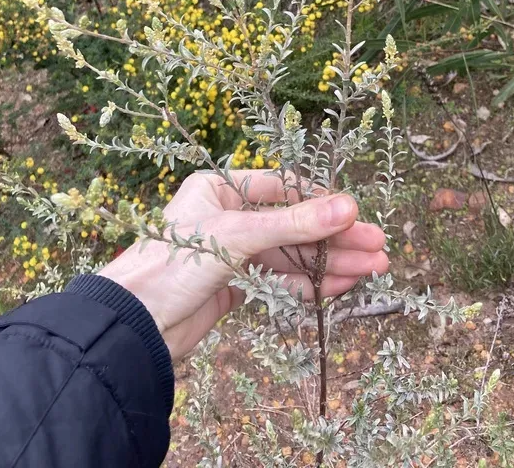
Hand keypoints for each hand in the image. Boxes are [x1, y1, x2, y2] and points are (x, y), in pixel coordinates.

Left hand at [98, 169, 388, 359]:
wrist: (135, 326)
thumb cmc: (175, 264)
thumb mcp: (240, 235)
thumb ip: (296, 224)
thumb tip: (349, 207)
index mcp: (219, 187)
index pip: (283, 188)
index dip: (322, 203)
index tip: (358, 217)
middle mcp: (226, 215)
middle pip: (293, 223)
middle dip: (335, 237)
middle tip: (378, 248)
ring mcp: (231, 252)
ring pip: (291, 254)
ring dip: (329, 263)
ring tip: (371, 270)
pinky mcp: (234, 287)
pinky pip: (280, 280)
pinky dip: (310, 284)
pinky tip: (339, 286)